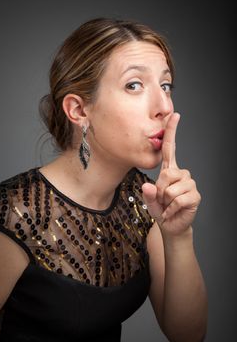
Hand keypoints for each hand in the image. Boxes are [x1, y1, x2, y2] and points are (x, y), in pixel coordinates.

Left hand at [142, 112, 200, 236]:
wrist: (170, 225)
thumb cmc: (160, 209)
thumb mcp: (149, 200)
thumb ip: (147, 193)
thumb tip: (148, 185)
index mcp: (169, 170)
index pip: (170, 148)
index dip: (172, 132)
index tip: (175, 115)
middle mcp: (181, 173)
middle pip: (166, 174)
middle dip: (159, 190)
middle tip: (162, 200)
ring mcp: (189, 184)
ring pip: (170, 188)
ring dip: (165, 201)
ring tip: (168, 205)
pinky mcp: (194, 195)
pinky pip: (177, 199)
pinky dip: (171, 209)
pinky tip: (172, 211)